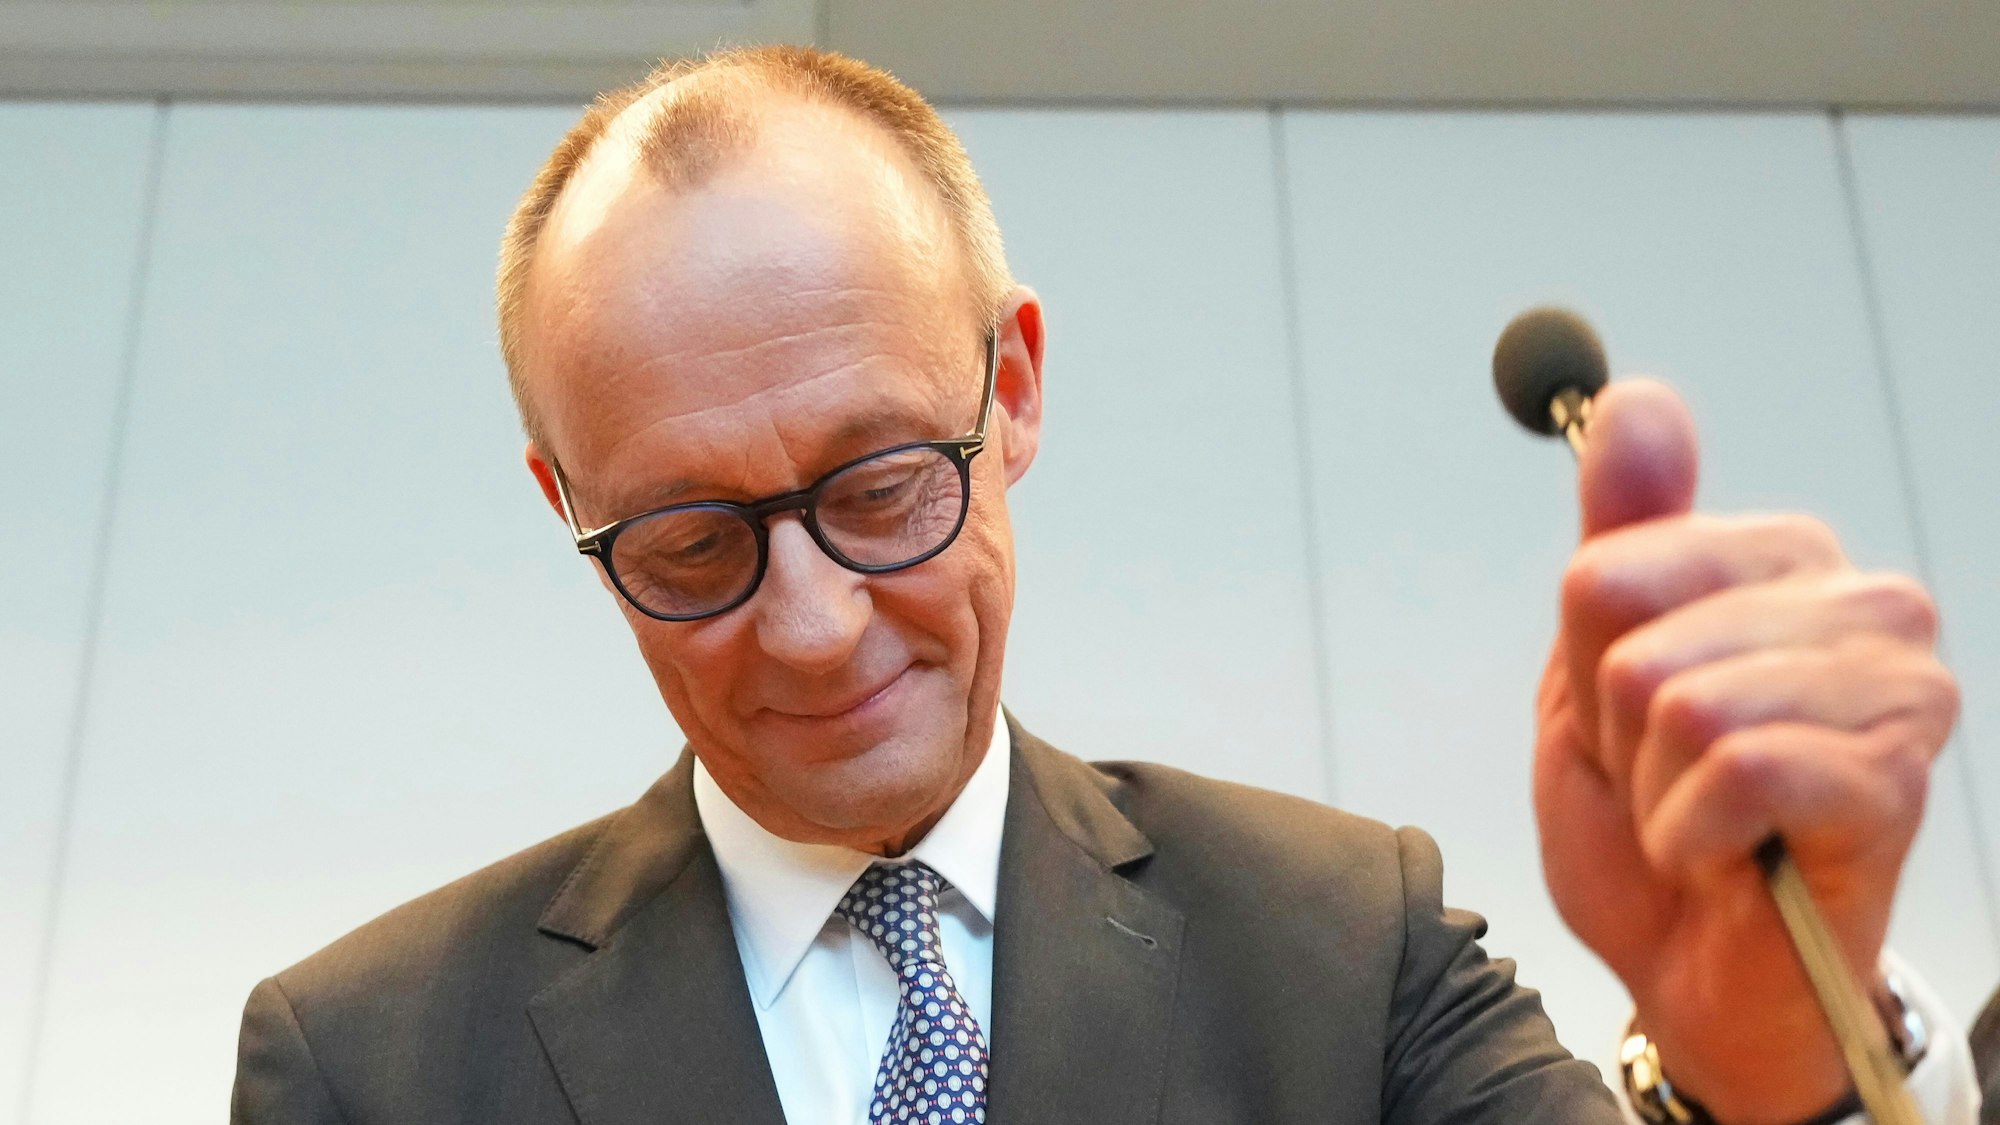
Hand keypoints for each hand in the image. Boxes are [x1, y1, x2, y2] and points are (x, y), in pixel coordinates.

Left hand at [1533, 380, 1956, 1123]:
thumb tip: (1637, 400)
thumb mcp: (1594, 671)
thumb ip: (1618, 536)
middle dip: (1618, 735)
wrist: (1695, 972)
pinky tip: (1732, 856)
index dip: (1586, 669)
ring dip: (1656, 790)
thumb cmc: (1652, 823)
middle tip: (1669, 783)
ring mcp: (1894, 686)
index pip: (1607, 570)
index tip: (1629, 722)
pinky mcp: (1896, 777)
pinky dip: (1693, 833)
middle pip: (1633, 637)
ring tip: (1701, 821)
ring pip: (1680, 702)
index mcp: (1780, 561)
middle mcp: (1860, 604)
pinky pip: (1733, 767)